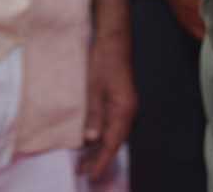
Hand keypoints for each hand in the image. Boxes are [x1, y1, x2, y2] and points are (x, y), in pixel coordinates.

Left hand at [78, 28, 134, 179]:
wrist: (113, 39)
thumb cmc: (103, 60)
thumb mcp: (94, 87)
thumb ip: (93, 114)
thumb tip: (90, 140)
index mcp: (124, 110)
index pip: (113, 143)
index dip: (102, 160)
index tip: (92, 175)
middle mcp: (128, 111)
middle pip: (115, 141)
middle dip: (100, 158)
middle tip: (83, 172)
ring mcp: (126, 106)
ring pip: (113, 133)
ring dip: (100, 147)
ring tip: (84, 161)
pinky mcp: (121, 100)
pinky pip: (112, 124)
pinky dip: (102, 135)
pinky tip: (91, 139)